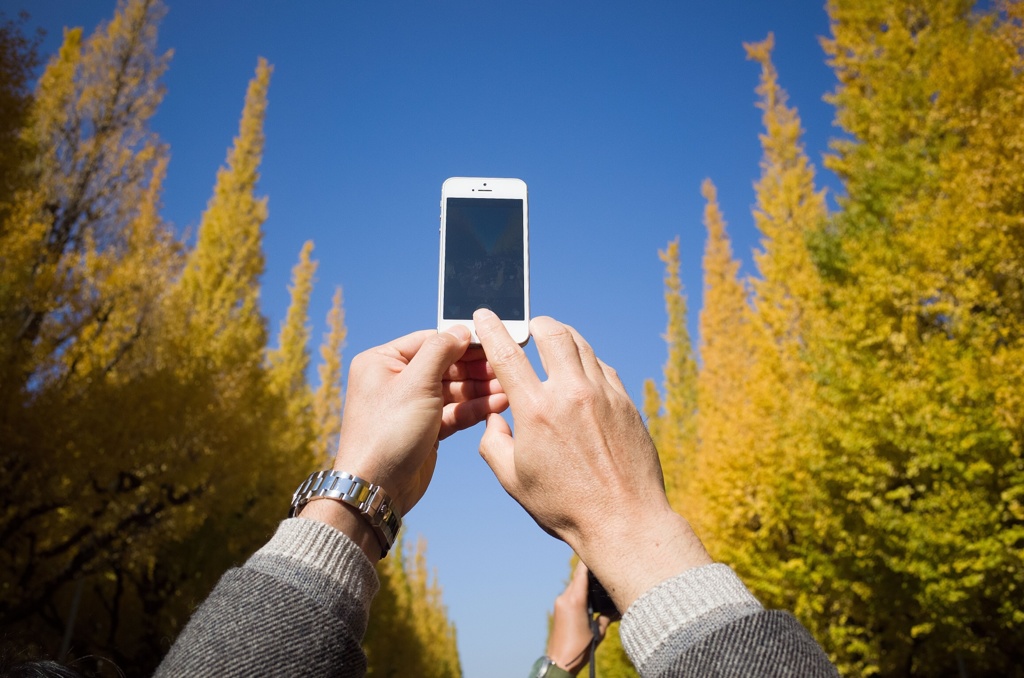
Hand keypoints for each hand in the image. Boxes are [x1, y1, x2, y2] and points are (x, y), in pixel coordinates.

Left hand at [332, 325, 506, 514]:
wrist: (376, 488)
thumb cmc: (387, 432)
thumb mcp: (416, 383)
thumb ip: (440, 351)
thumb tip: (461, 329)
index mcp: (382, 361)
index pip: (429, 340)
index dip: (461, 341)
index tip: (491, 341)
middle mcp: (394, 380)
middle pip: (444, 365)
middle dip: (475, 368)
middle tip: (505, 368)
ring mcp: (411, 406)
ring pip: (452, 390)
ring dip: (480, 389)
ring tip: (509, 388)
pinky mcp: (424, 428)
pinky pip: (453, 412)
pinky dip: (474, 408)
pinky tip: (498, 404)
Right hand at [475, 309, 710, 610]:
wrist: (625, 521)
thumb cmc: (564, 507)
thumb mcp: (513, 480)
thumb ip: (494, 443)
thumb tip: (495, 420)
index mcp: (536, 411)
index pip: (507, 354)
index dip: (492, 329)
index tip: (485, 315)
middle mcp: (571, 394)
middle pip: (553, 333)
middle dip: (537, 324)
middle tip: (530, 328)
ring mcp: (604, 395)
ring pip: (582, 346)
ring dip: (564, 338)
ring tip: (555, 344)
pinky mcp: (626, 403)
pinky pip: (604, 368)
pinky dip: (588, 363)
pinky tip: (582, 374)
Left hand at [547, 562, 610, 675]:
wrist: (559, 661)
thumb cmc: (579, 649)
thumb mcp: (599, 632)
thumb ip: (607, 616)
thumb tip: (615, 607)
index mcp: (575, 600)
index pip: (582, 572)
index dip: (589, 560)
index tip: (598, 548)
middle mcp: (565, 598)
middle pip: (578, 576)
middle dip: (589, 570)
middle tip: (602, 563)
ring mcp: (560, 602)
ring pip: (574, 584)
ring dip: (584, 581)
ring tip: (598, 578)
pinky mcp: (558, 608)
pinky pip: (570, 593)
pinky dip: (580, 590)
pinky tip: (589, 594)